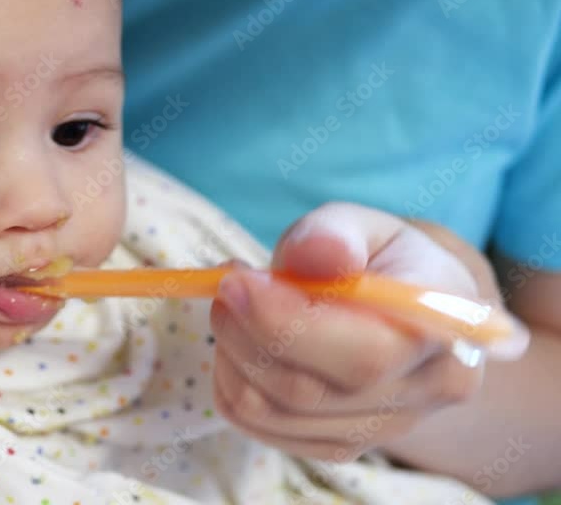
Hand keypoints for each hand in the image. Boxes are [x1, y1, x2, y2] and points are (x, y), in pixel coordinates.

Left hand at [210, 202, 521, 460]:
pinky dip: (232, 386)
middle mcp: (427, 390)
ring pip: (277, 413)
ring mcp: (385, 428)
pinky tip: (237, 346)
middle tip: (226, 288)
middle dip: (245, 335)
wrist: (404, 313)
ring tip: (231, 310)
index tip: (237, 282)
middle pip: (311, 391)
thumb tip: (313, 252)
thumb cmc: (379, 261)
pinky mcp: (342, 446)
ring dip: (231, 358)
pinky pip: (264, 428)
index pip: (366, 353)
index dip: (287, 323)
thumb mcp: (363, 226)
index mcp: (446, 327)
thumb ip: (335, 233)